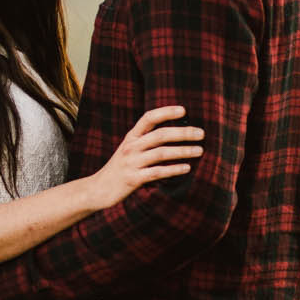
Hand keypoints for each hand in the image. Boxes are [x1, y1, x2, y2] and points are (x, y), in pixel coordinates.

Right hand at [80, 105, 201, 210]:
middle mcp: (130, 147)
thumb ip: (146, 141)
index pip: (148, 118)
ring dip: (183, 151)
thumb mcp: (129, 150)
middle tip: (201, 133)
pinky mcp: (133, 179)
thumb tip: (175, 134)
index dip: (166, 112)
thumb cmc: (120, 168)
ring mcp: (131, 163)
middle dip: (183, 133)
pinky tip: (187, 168)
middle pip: (160, 135)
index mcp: (131, 137)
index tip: (184, 110)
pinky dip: (173, 170)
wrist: (98, 189)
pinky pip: (157, 172)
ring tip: (200, 150)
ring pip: (161, 153)